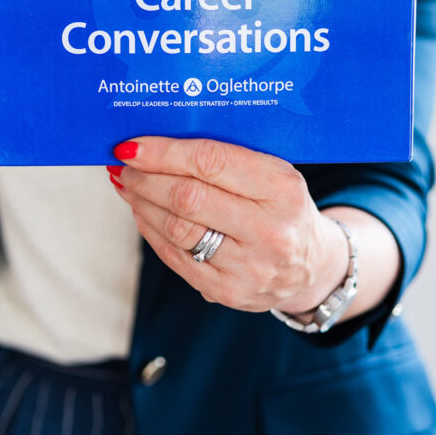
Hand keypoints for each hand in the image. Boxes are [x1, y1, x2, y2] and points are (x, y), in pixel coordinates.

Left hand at [107, 136, 347, 314]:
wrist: (312, 264)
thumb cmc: (282, 205)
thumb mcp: (273, 172)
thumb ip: (227, 157)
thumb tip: (159, 142)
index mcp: (282, 187)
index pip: (210, 162)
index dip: (164, 152)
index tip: (133, 145)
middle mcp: (269, 230)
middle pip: (187, 197)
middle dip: (146, 177)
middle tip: (123, 164)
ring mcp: (249, 267)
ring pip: (176, 229)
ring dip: (142, 203)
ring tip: (127, 184)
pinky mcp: (228, 292)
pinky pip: (175, 257)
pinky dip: (151, 230)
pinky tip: (141, 211)